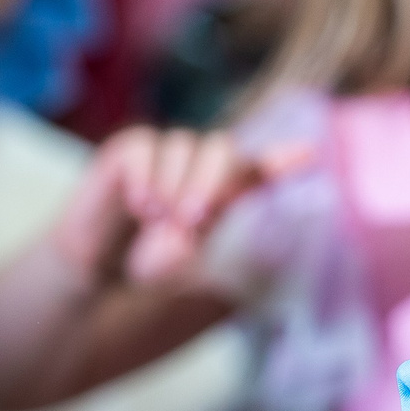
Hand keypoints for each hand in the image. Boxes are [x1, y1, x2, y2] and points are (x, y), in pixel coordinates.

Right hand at [51, 126, 309, 289]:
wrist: (100, 266)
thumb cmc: (149, 262)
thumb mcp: (175, 256)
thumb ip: (188, 241)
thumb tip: (186, 231)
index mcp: (225, 192)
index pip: (259, 167)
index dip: (281, 159)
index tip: (309, 154)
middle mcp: (198, 167)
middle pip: (221, 149)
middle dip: (211, 181)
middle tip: (193, 219)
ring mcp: (164, 154)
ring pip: (182, 144)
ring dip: (173, 183)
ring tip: (156, 220)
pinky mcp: (128, 149)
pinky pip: (144, 146)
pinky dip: (144, 175)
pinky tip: (141, 206)